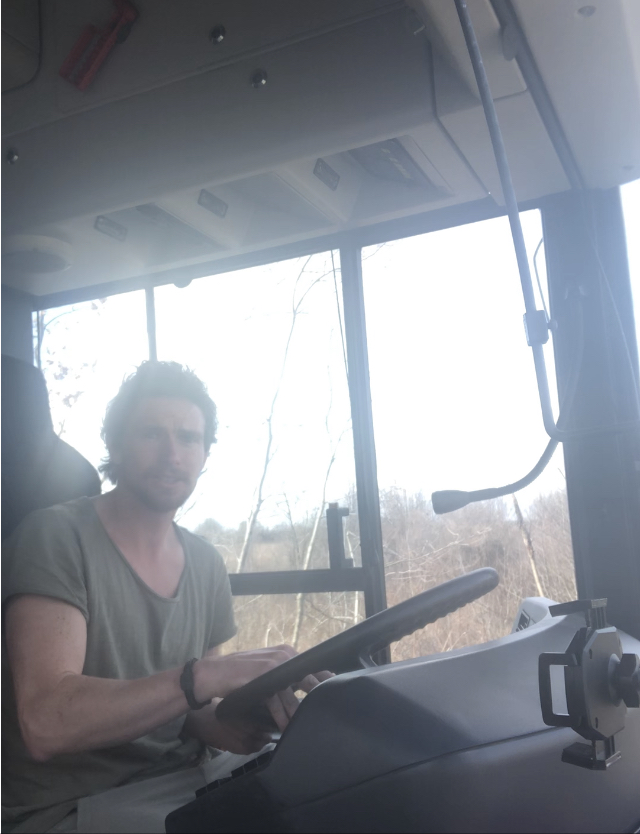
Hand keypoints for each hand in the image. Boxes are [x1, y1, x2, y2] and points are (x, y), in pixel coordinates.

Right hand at [194, 646, 333, 731]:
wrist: (212, 673)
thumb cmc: (239, 673)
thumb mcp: (265, 670)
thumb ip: (283, 673)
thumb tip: (303, 686)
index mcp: (285, 652)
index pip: (310, 665)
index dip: (322, 679)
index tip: (333, 689)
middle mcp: (283, 655)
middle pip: (307, 677)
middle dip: (316, 695)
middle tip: (326, 708)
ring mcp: (273, 664)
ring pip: (292, 692)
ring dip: (297, 711)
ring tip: (302, 725)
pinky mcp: (263, 676)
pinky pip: (276, 699)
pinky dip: (281, 715)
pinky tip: (284, 726)